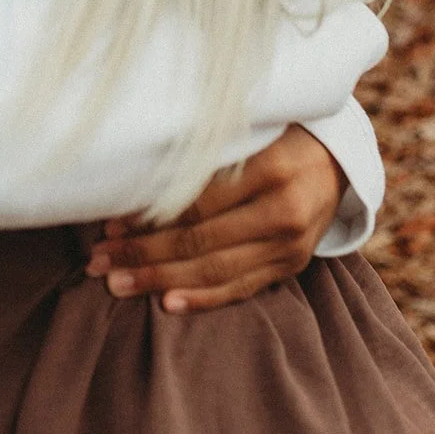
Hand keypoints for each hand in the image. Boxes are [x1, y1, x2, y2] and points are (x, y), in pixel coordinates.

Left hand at [85, 122, 344, 312]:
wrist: (335, 158)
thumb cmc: (275, 134)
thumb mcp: (246, 130)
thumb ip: (203, 151)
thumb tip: (132, 178)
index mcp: (271, 169)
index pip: (197, 202)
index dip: (150, 217)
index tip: (109, 223)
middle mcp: (284, 211)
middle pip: (200, 241)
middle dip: (142, 254)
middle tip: (98, 260)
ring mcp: (290, 245)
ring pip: (215, 271)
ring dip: (160, 279)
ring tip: (117, 283)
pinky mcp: (292, 265)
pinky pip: (241, 288)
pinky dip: (202, 298)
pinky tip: (166, 303)